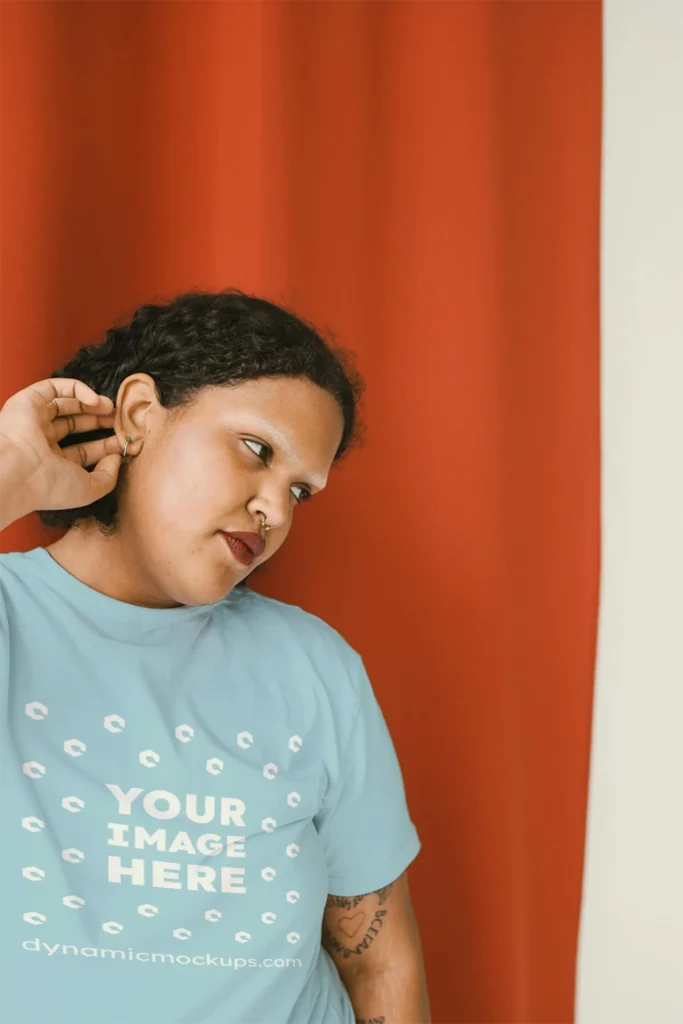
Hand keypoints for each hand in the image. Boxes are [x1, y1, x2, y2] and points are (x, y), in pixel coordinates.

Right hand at [0, 377, 123, 512]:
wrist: (18, 472)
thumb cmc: (51, 486)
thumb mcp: (89, 489)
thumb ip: (108, 476)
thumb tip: (116, 457)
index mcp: (52, 464)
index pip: (83, 451)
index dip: (106, 445)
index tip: (125, 441)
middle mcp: (41, 442)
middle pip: (76, 425)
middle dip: (100, 421)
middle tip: (120, 420)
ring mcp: (34, 420)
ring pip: (66, 404)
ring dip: (91, 404)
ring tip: (111, 408)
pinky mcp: (28, 401)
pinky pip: (54, 387)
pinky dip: (77, 389)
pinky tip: (95, 400)